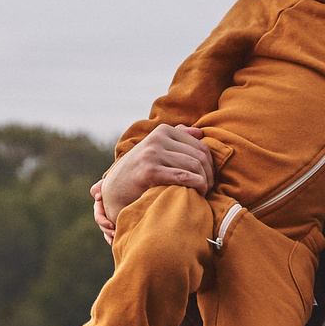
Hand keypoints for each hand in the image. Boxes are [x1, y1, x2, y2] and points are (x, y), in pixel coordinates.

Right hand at [98, 123, 213, 231]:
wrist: (113, 191)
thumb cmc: (139, 173)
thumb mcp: (157, 151)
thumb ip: (176, 139)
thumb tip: (200, 132)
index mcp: (163, 130)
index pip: (200, 145)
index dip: (211, 164)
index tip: (209, 179)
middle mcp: (157, 138)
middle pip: (200, 156)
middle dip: (209, 175)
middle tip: (209, 189)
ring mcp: (152, 153)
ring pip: (194, 166)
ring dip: (204, 182)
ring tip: (202, 193)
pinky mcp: (150, 171)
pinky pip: (184, 177)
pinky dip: (196, 186)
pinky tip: (196, 195)